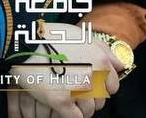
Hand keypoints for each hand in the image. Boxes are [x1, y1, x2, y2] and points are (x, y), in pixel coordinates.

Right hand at [5, 22, 125, 117]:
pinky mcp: (62, 101)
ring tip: (67, 99)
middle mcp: (93, 76)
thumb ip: (104, 50)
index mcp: (100, 61)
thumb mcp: (81, 35)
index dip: (101, 87)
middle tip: (75, 91)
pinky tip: (62, 107)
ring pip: (88, 112)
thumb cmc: (52, 36)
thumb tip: (121, 66)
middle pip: (101, 101)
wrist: (24, 40)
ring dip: (80, 109)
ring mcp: (78, 90)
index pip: (113, 86)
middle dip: (90, 98)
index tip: (90, 85)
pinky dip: (70, 116)